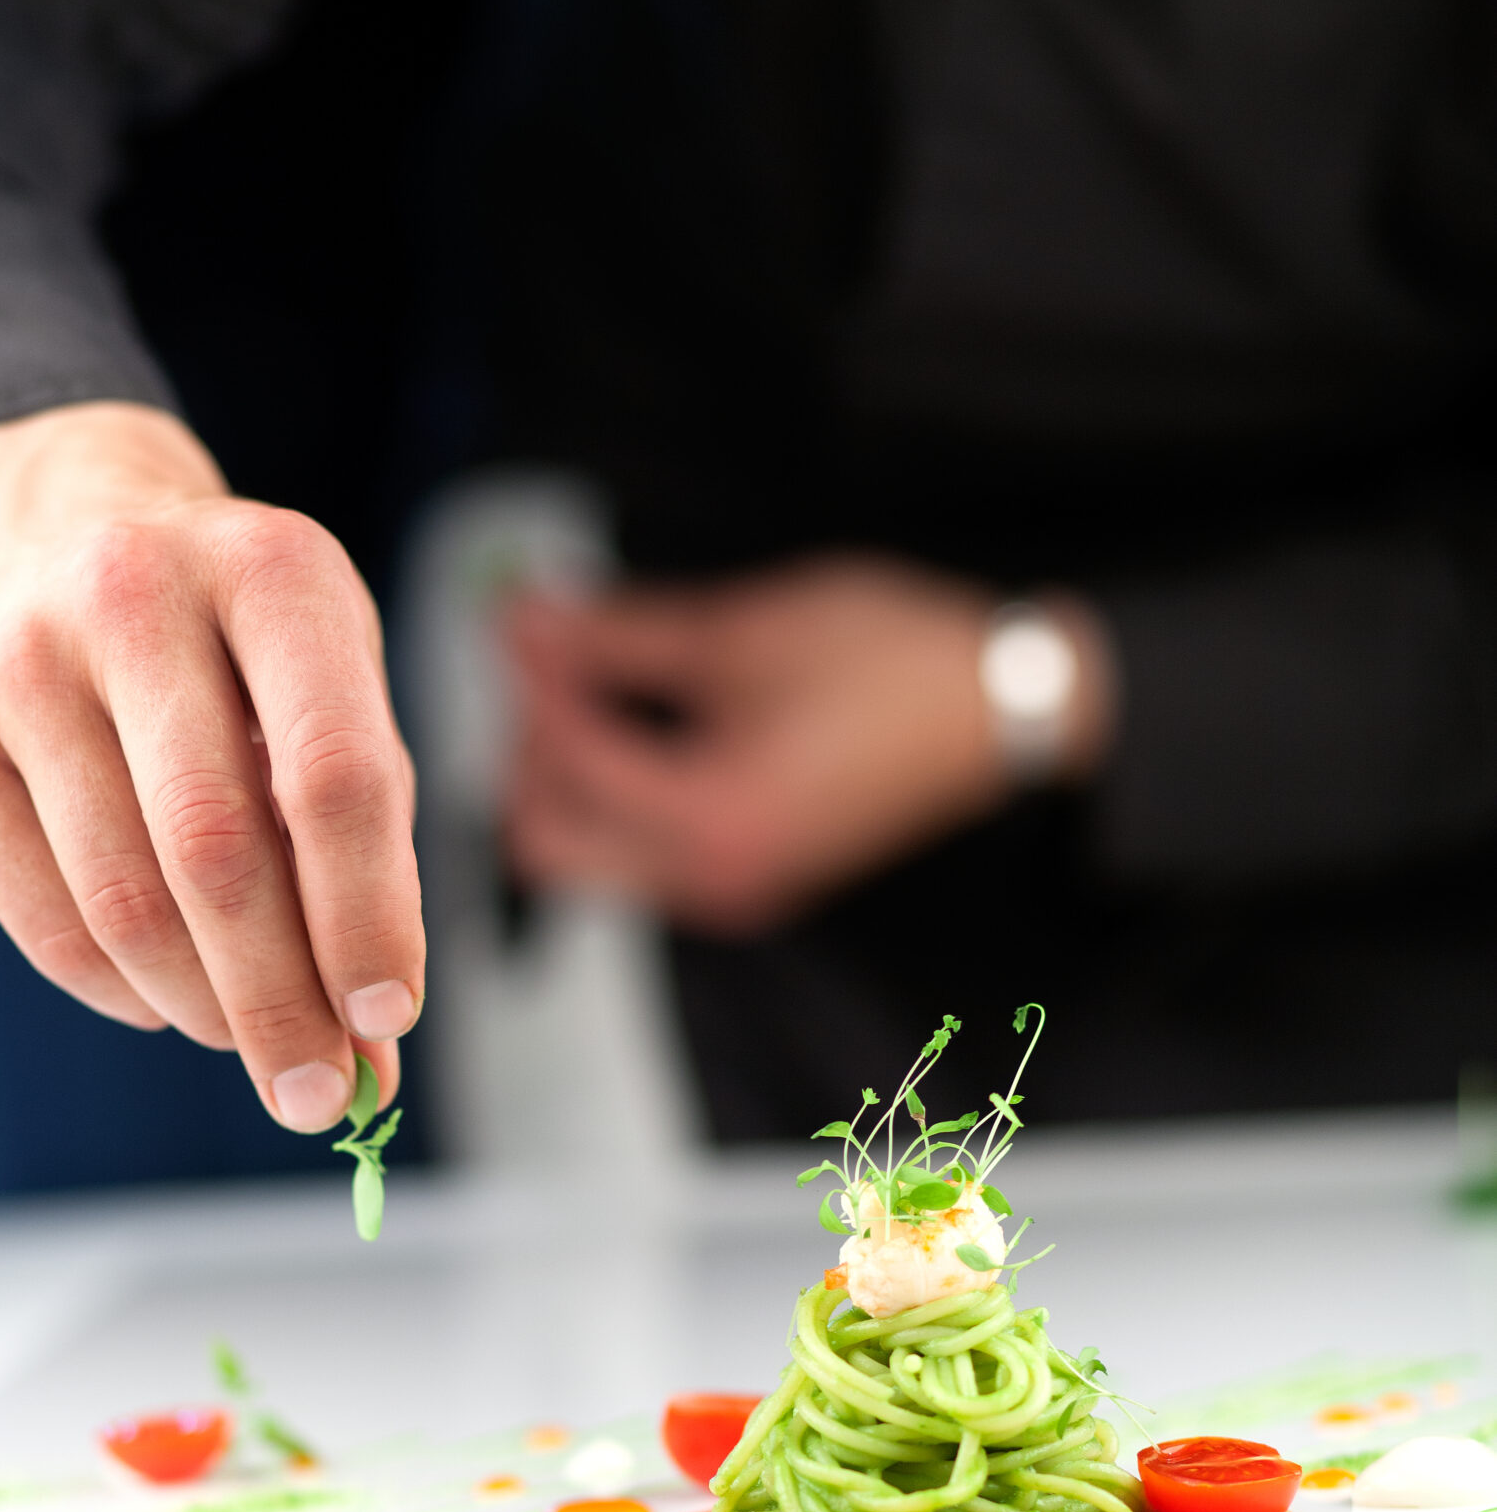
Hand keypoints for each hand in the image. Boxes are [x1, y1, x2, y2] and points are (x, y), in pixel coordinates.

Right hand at [0, 378, 421, 1126]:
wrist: (47, 528)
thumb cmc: (235, 645)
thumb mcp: (331, 692)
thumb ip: (370, 852)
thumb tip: (374, 1046)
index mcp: (269, 571)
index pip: (332, 777)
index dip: (366, 917)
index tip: (387, 1020)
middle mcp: (131, 596)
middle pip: (216, 854)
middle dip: (278, 1002)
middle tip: (317, 1094)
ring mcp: (17, 666)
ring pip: (124, 906)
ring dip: (205, 1010)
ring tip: (252, 1042)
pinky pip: (49, 927)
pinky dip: (124, 994)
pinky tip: (167, 998)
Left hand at [502, 556, 1111, 934]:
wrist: (991, 713)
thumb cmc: (892, 663)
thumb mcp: (741, 630)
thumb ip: (617, 633)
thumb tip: (526, 622)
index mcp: (712, 820)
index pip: (566, 763)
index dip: (531, 681)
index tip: (520, 616)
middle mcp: (711, 881)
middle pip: (546, 844)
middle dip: (530, 754)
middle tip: (552, 668)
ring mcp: (728, 895)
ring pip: (585, 859)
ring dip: (566, 781)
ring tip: (597, 688)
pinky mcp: (744, 887)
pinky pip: (638, 862)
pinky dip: (616, 802)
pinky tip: (640, 729)